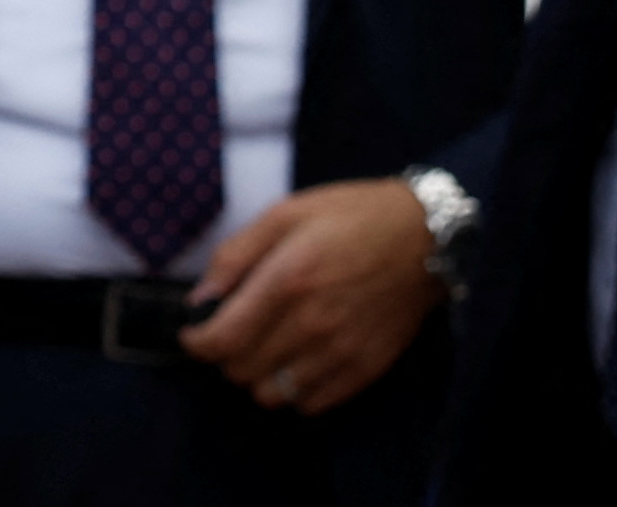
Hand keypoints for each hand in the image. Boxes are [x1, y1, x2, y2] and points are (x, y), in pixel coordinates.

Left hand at [178, 178, 441, 413]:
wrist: (425, 238)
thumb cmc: (348, 217)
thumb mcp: (283, 215)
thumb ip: (235, 256)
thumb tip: (200, 298)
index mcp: (286, 281)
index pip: (222, 340)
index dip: (195, 342)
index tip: (192, 332)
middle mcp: (312, 324)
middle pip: (242, 371)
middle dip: (224, 355)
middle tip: (230, 332)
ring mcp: (342, 352)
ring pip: (273, 395)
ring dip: (257, 376)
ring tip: (263, 348)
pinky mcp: (368, 369)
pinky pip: (312, 403)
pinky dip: (293, 389)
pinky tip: (294, 361)